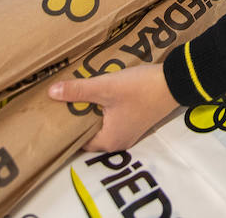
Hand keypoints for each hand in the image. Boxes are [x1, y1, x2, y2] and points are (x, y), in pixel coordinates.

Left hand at [47, 63, 176, 150]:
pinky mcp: (136, 122)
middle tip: (61, 106)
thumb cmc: (139, 89)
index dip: (65, 129)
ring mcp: (129, 133)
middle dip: (77, 122)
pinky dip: (103, 113)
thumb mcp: (106, 87)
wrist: (175, 82)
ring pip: (101, 128)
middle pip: (90, 136)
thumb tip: (51, 93)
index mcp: (109, 141)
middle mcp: (118, 143)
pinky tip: (97, 97)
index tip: (53, 116)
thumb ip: (78, 91)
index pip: (78, 142)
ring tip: (76, 100)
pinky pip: (112, 122)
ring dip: (91, 116)